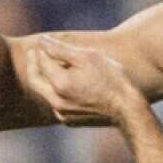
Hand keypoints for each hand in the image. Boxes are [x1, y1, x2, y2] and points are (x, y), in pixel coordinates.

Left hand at [25, 36, 141, 126]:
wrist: (127, 110)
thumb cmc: (111, 79)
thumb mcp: (88, 57)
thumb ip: (60, 49)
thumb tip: (42, 41)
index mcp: (59, 84)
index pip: (41, 62)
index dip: (40, 50)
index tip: (42, 42)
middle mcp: (56, 101)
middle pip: (35, 80)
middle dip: (34, 64)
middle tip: (35, 52)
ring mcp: (62, 114)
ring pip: (46, 92)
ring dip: (46, 78)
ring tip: (53, 65)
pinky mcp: (69, 121)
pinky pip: (57, 103)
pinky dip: (57, 92)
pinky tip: (68, 84)